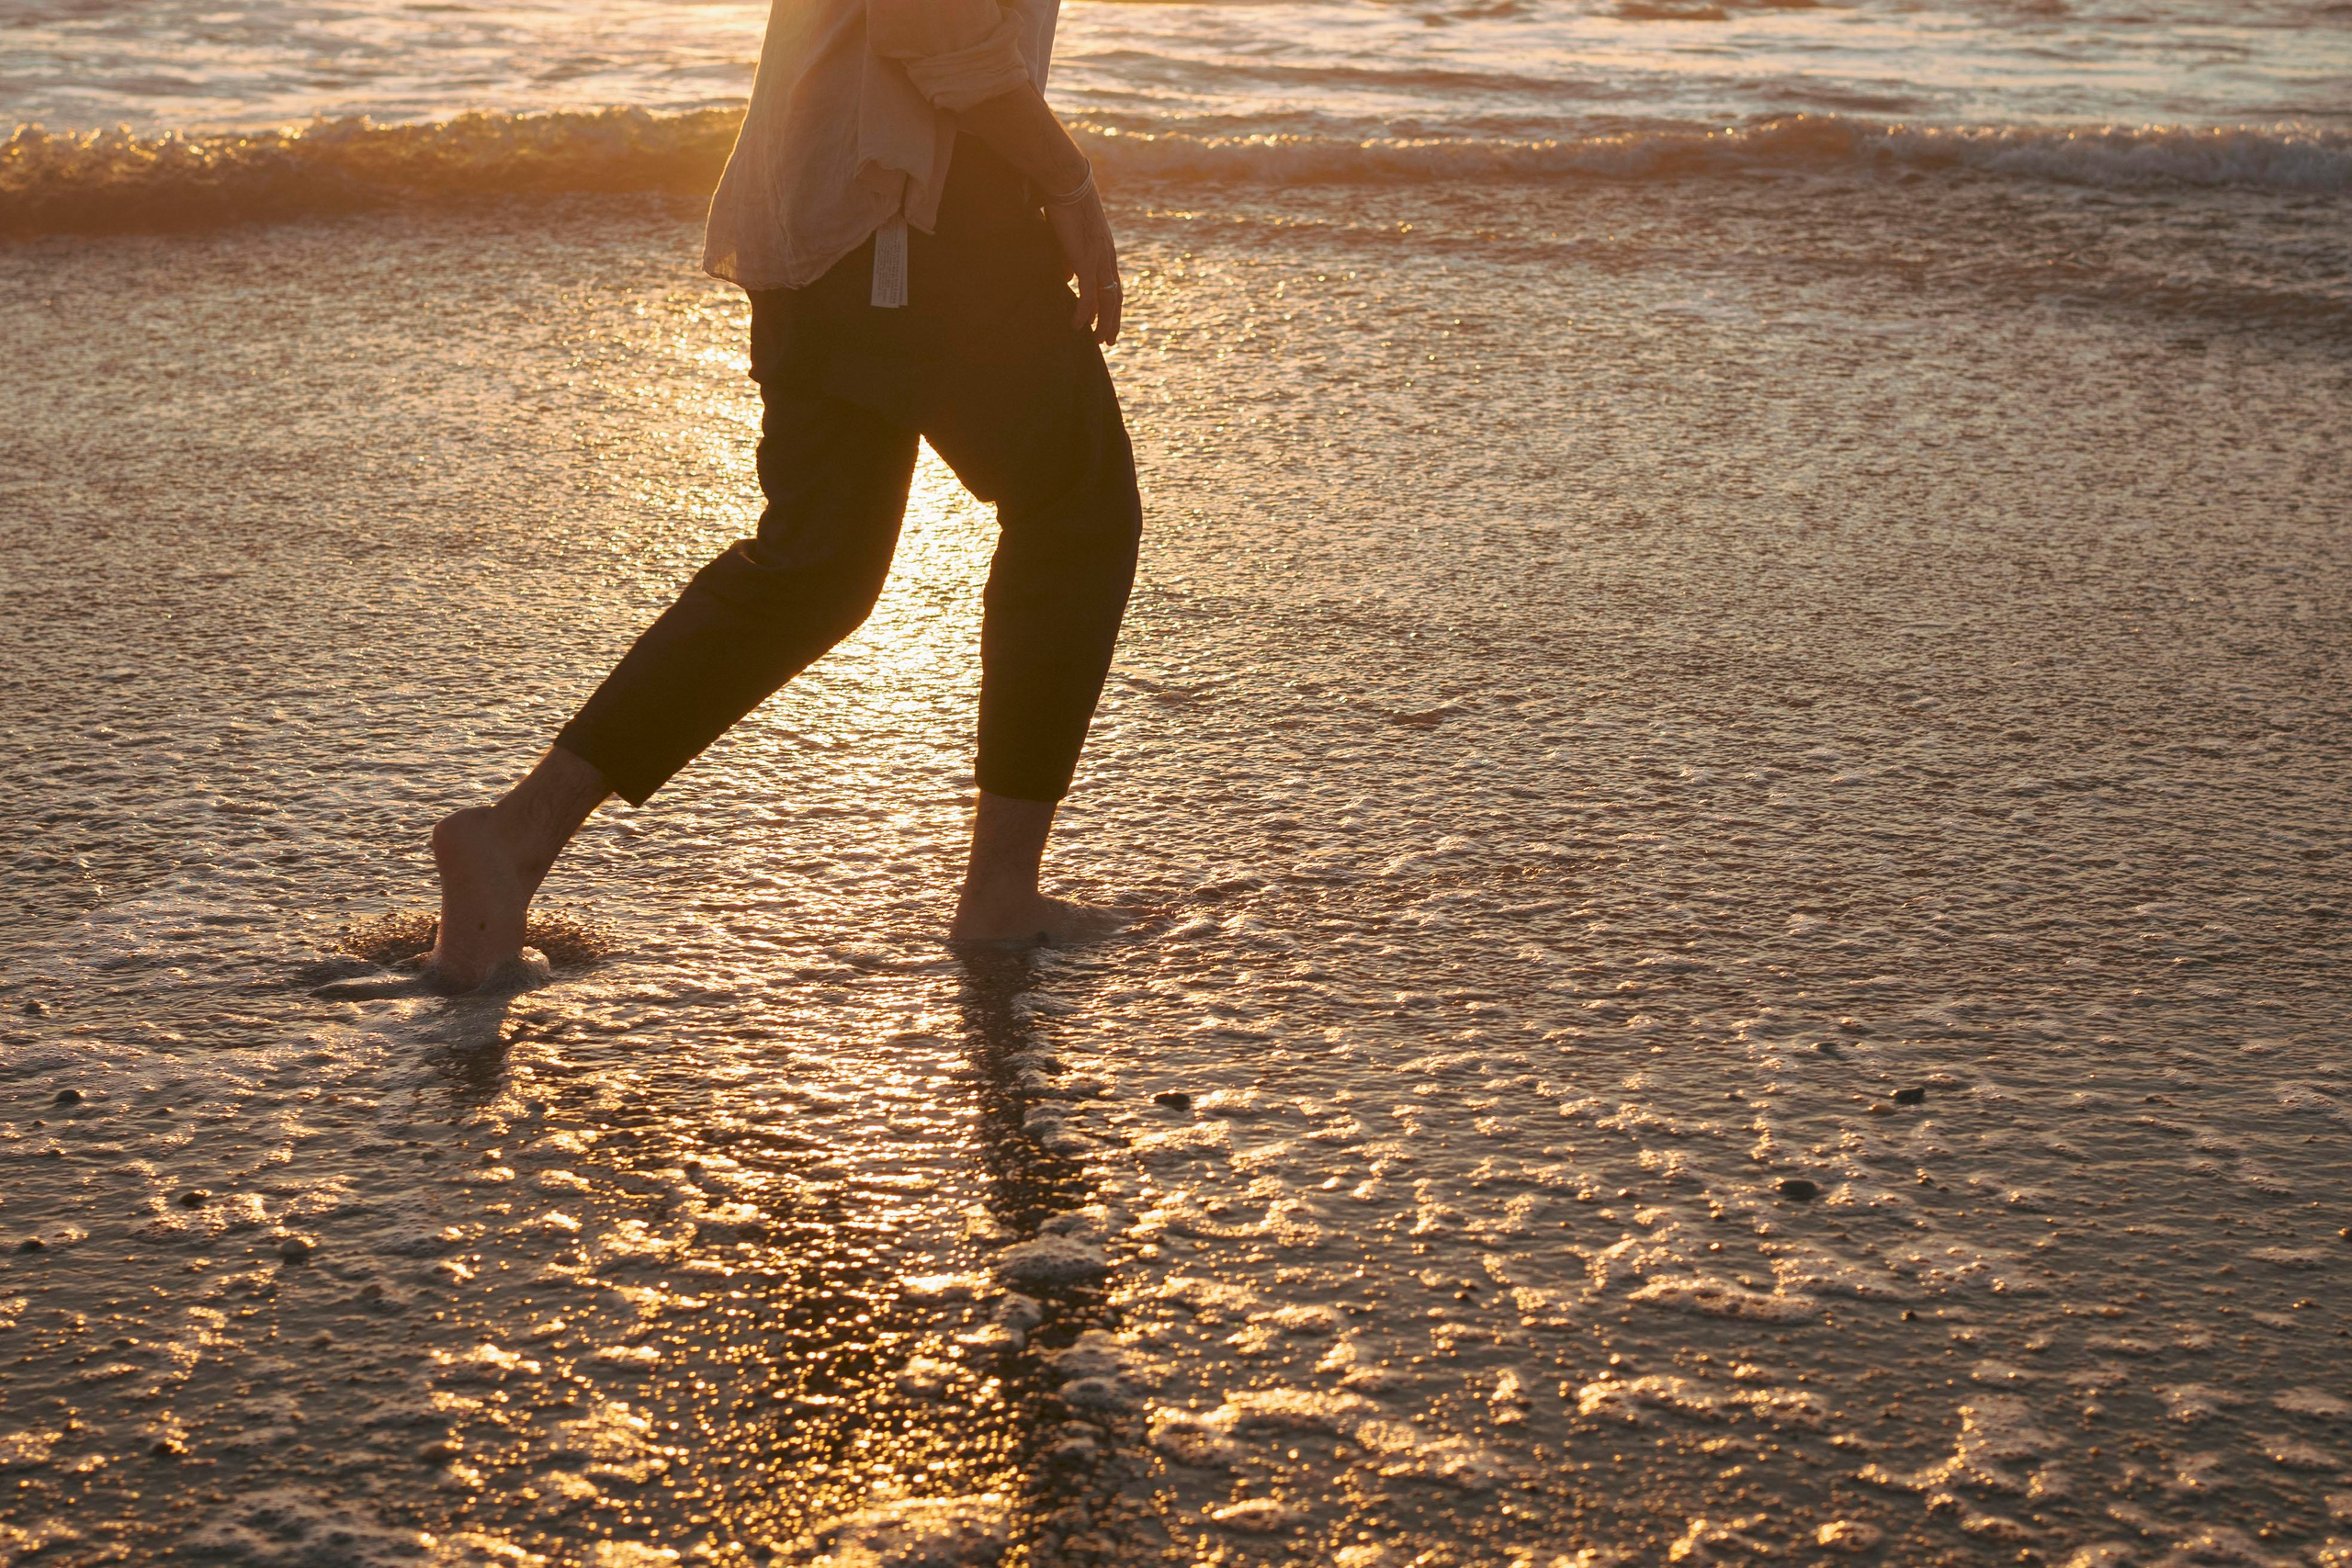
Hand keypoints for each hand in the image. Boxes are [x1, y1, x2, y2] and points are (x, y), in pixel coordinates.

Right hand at [1046, 188, 1121, 345]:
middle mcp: (1108, 257)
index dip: (1112, 306)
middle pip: (1116, 297)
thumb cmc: (1066, 203)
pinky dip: (1084, 313)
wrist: (1067, 182)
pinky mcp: (1086, 260)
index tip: (1108, 322)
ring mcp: (1099, 260)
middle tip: (1108, 342)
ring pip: (1107, 301)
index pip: (1114, 284)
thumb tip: (1067, 278)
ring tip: (1096, 342)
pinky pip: (1088, 295)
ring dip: (1102, 323)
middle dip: (1113, 322)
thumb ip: (1070, 259)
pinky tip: (1078, 326)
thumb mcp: (1069, 236)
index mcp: (1106, 250)